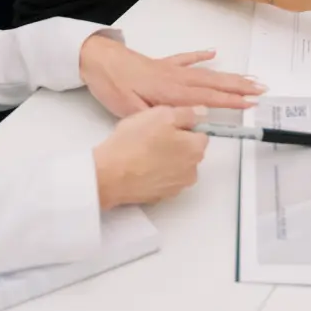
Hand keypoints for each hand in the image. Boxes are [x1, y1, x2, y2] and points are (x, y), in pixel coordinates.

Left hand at [79, 35, 264, 117]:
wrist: (96, 59)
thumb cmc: (112, 86)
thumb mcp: (131, 111)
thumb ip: (159, 119)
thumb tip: (183, 125)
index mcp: (171, 92)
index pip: (207, 99)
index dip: (230, 102)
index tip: (251, 104)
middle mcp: (175, 78)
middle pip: (213, 83)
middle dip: (239, 87)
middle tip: (261, 89)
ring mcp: (169, 69)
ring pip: (205, 73)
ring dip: (228, 75)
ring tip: (248, 77)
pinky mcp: (161, 63)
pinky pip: (185, 59)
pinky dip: (200, 56)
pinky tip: (212, 53)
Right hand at [93, 105, 208, 209]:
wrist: (111, 174)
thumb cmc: (135, 143)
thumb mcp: (161, 114)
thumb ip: (186, 113)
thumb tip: (200, 113)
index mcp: (195, 150)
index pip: (200, 133)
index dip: (182, 125)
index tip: (166, 124)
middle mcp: (191, 171)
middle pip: (189, 151)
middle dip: (175, 142)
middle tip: (152, 134)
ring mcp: (176, 187)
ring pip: (176, 165)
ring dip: (166, 158)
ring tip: (143, 150)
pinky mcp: (160, 196)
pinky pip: (163, 179)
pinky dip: (155, 172)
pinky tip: (140, 165)